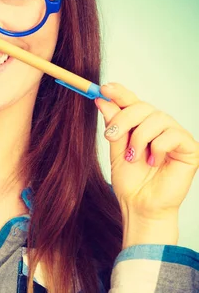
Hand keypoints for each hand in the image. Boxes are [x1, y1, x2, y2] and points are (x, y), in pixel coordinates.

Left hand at [94, 82, 198, 247]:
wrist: (139, 205)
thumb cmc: (130, 181)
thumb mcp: (115, 150)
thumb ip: (113, 126)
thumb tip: (103, 100)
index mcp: (141, 126)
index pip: (132, 102)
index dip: (120, 92)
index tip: (104, 88)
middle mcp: (159, 127)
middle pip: (143, 107)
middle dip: (124, 119)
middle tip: (110, 136)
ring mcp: (175, 135)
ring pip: (157, 119)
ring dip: (139, 138)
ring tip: (133, 158)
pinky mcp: (189, 148)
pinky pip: (171, 135)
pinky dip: (157, 148)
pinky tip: (153, 163)